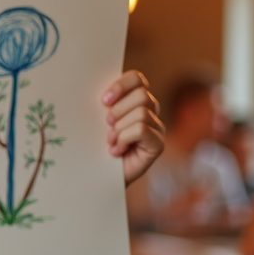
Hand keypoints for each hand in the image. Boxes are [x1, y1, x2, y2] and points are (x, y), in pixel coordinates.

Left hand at [101, 70, 164, 185]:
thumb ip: (104, 103)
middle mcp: (151, 112)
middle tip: (107, 126)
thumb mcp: (96, 120)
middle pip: (142, 95)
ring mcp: (157, 128)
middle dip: (118, 110)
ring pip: (141, 113)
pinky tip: (116, 151)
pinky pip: (141, 130)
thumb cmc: (95, 146)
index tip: (103, 101)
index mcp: (136, 101)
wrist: (98, 176)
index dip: (121, 86)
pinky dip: (124, 139)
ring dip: (119, 129)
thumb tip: (101, 93)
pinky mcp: (158, 145)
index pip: (137, 79)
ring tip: (110, 142)